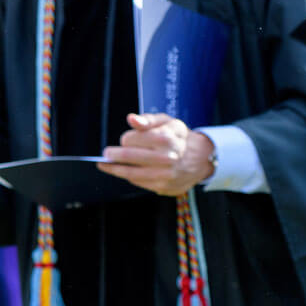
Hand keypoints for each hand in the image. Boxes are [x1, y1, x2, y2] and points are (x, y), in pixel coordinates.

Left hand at [98, 113, 214, 196]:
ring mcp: (165, 175)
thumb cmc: (177, 137)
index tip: (125, 139)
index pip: (131, 139)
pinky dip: (129, 177)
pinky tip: (125, 172)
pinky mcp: (164, 187)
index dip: (125, 139)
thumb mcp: (166, 121)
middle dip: (112, 155)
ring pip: (130, 173)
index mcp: (165, 138)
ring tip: (107, 165)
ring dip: (115, 169)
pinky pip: (138, 182)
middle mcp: (166, 158)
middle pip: (128, 157)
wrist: (200, 158)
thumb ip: (146, 119)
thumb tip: (131, 119)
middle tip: (105, 154)